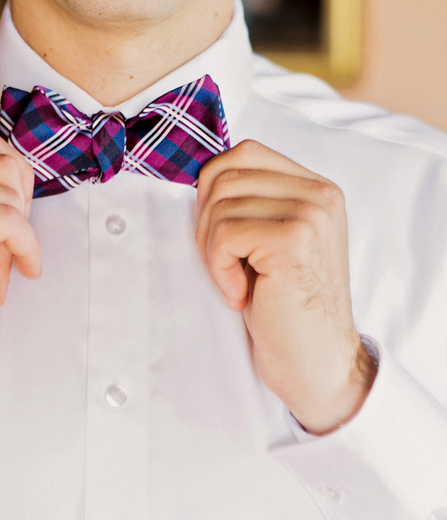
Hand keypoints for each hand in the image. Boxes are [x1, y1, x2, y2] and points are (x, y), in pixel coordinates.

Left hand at [195, 139, 376, 433]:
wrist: (319, 366)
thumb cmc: (285, 307)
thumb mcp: (271, 239)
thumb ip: (253, 199)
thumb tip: (201, 172)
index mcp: (316, 187)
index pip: (243, 153)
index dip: (214, 190)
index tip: (223, 237)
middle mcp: (320, 193)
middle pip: (225, 173)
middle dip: (206, 220)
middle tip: (224, 264)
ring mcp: (310, 213)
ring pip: (219, 203)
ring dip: (212, 249)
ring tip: (237, 282)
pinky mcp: (293, 239)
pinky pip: (224, 233)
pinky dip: (219, 267)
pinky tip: (242, 295)